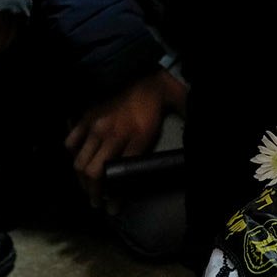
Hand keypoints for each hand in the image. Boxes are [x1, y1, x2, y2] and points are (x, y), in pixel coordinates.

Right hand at [66, 68, 187, 206]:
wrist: (135, 67)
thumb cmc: (158, 91)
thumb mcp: (178, 107)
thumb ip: (189, 122)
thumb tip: (205, 138)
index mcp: (137, 137)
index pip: (123, 174)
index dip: (116, 197)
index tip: (114, 209)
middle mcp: (113, 135)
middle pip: (95, 173)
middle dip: (93, 194)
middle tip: (96, 204)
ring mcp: (96, 126)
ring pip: (80, 162)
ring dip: (81, 180)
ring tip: (86, 189)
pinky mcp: (85, 117)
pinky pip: (71, 141)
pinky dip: (72, 153)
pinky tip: (77, 161)